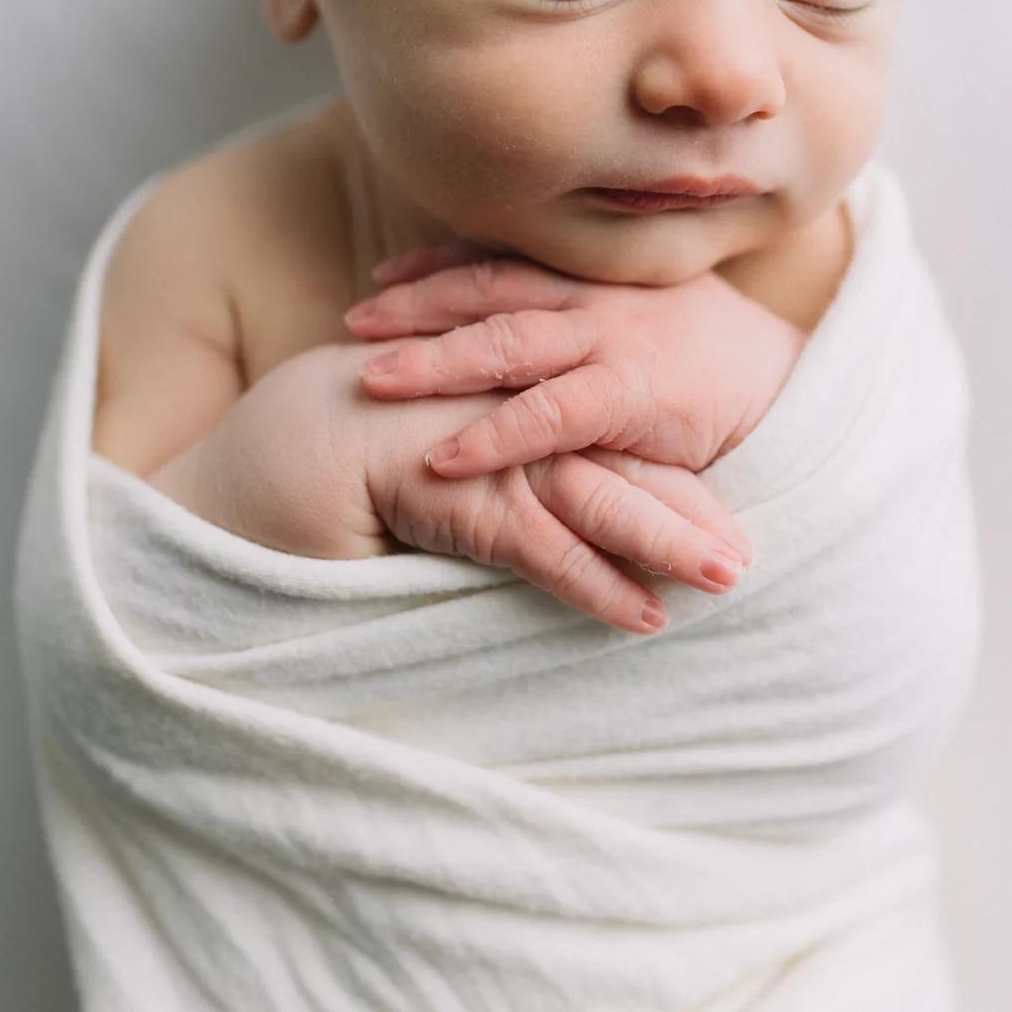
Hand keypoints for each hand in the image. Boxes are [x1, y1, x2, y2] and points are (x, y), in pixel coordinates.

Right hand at [148, 335, 752, 633]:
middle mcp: (501, 408)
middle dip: (689, 504)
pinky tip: (644, 619)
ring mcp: (476, 444)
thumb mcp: (432, 457)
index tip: (732, 511)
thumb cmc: (336, 453)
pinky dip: (592, 582)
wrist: (257, 449)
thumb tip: (546, 497)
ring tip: (730, 581)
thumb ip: (492, 469)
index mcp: (503, 393)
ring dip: (664, 540)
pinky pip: (532, 540)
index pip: (604, 431)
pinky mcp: (444, 487)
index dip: (670, 472)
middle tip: (754, 552)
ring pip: (589, 493)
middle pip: (614, 456)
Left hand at [345, 244, 804, 482]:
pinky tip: (442, 456)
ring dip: (432, 361)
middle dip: (413, 306)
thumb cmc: (718, 359)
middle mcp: (596, 296)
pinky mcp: (633, 394)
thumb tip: (535, 318)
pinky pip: (546, 415)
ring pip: (503, 344)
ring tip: (369, 382)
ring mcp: (613, 340)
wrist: (795, 388)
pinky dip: (491, 435)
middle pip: (485, 292)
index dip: (436, 268)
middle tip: (353, 321)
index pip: (501, 260)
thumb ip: (592, 310)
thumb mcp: (653, 315)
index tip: (381, 279)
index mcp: (597, 274)